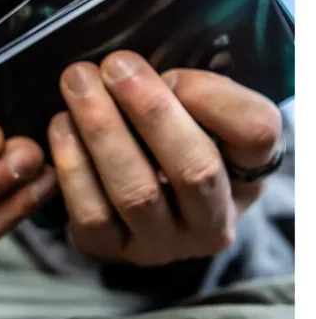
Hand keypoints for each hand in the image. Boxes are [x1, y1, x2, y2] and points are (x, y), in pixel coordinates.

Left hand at [48, 51, 281, 265]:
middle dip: (150, 111)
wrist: (138, 197)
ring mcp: (163, 245)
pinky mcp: (113, 252)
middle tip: (115, 66)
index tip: (171, 71)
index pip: (256, 135)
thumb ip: (187, 90)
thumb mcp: (197, 113)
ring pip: (136, 192)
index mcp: (247, 175)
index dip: (214, 98)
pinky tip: (62, 126)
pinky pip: (92, 214)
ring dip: (103, 130)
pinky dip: (73, 165)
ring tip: (78, 83)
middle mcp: (213, 222)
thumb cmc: (170, 139)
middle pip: (194, 168)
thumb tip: (141, 78)